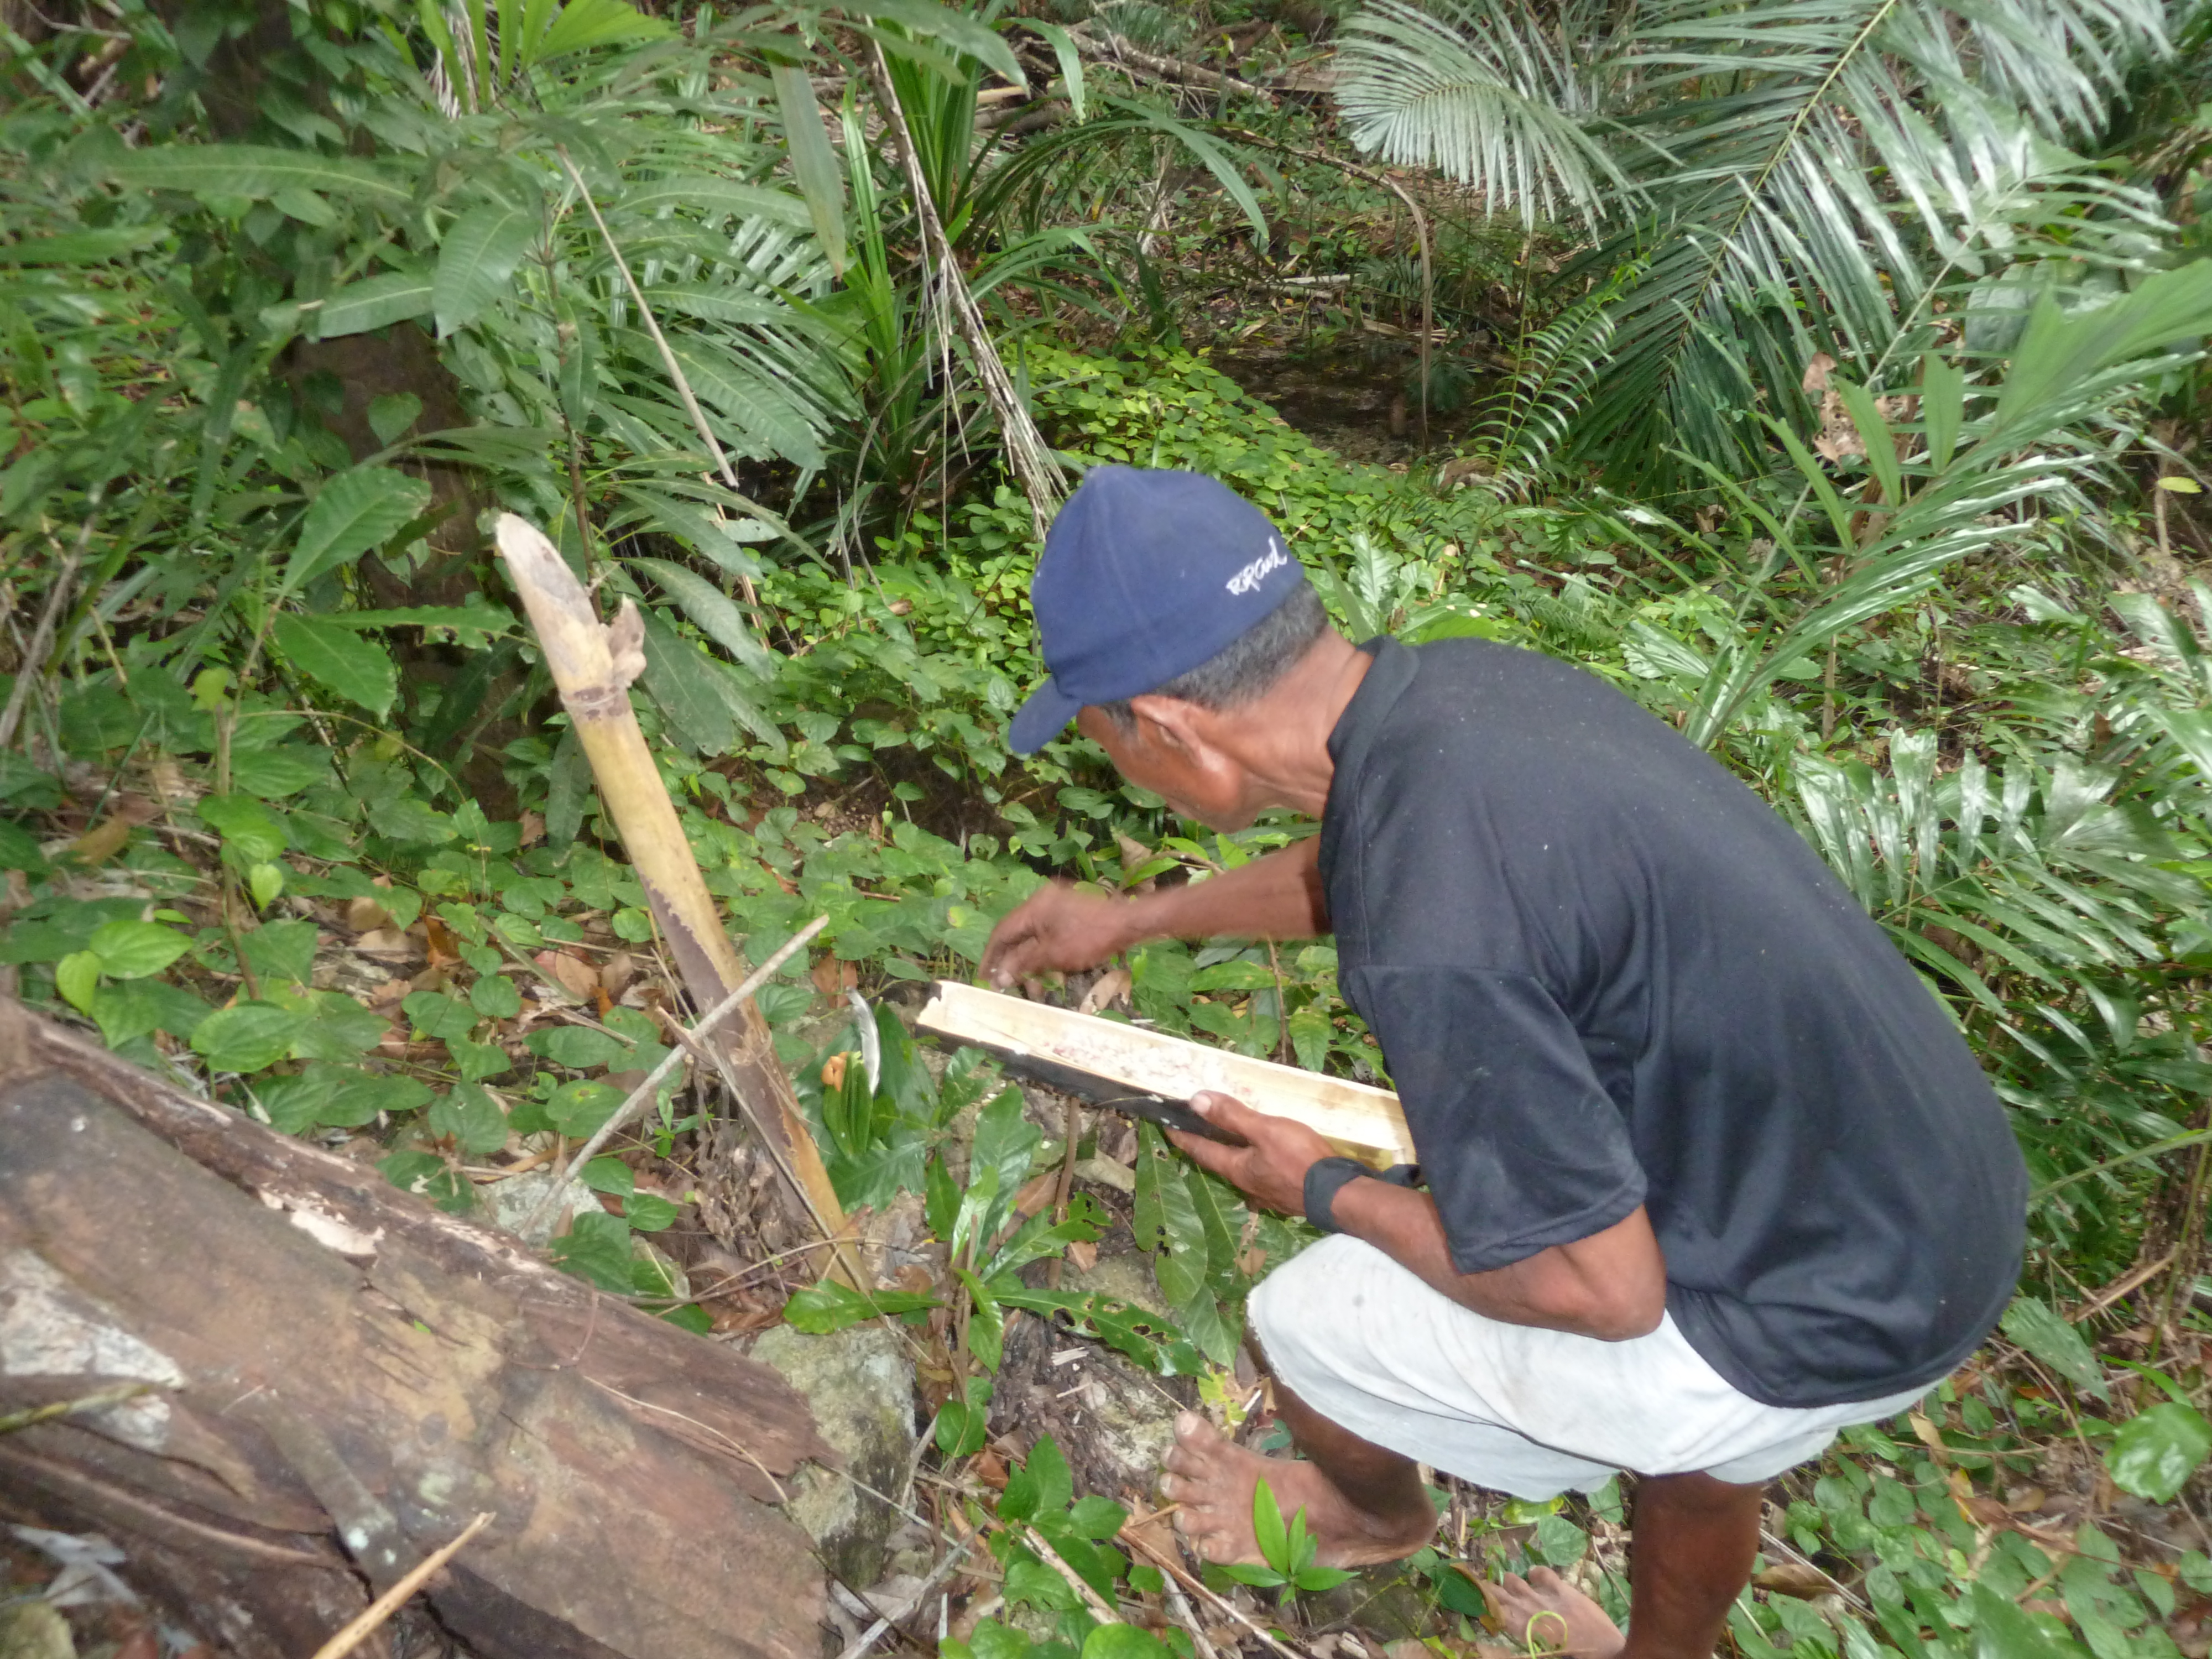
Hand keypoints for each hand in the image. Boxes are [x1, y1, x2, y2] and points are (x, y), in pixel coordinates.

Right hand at [982, 882, 1135, 985]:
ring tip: (1034, 989)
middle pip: (1017, 936)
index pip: (1002, 932)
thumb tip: (999, 976)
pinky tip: (1051, 975)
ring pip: (1034, 938)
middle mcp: (1042, 902)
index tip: (984, 978)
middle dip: (1012, 964)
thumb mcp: (1053, 954)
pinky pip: (1049, 936)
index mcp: (1034, 907)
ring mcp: (1057, 907)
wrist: (1129, 924)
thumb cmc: (1091, 937)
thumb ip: (1023, 963)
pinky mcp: (1070, 914)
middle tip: (1009, 988)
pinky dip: (1046, 955)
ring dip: (1031, 964)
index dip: (991, 957)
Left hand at [1167, 1092, 1335, 1217]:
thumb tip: (1195, 1101)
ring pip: (1240, 1170)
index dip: (1183, 1135)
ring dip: (1230, 1154)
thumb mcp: (1265, 1130)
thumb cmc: (1299, 1159)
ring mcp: (1265, 1193)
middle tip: (1196, 1127)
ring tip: (1229, 1138)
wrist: (1337, 1194)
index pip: (1200, 1150)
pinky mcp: (1284, 1194)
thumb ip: (1232, 1115)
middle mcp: (1245, 1184)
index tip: (1167, 1124)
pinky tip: (1263, 1158)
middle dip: (1205, 1144)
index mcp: (1236, 1168)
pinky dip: (1253, 1161)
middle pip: (1218, 1161)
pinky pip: (1260, 1175)